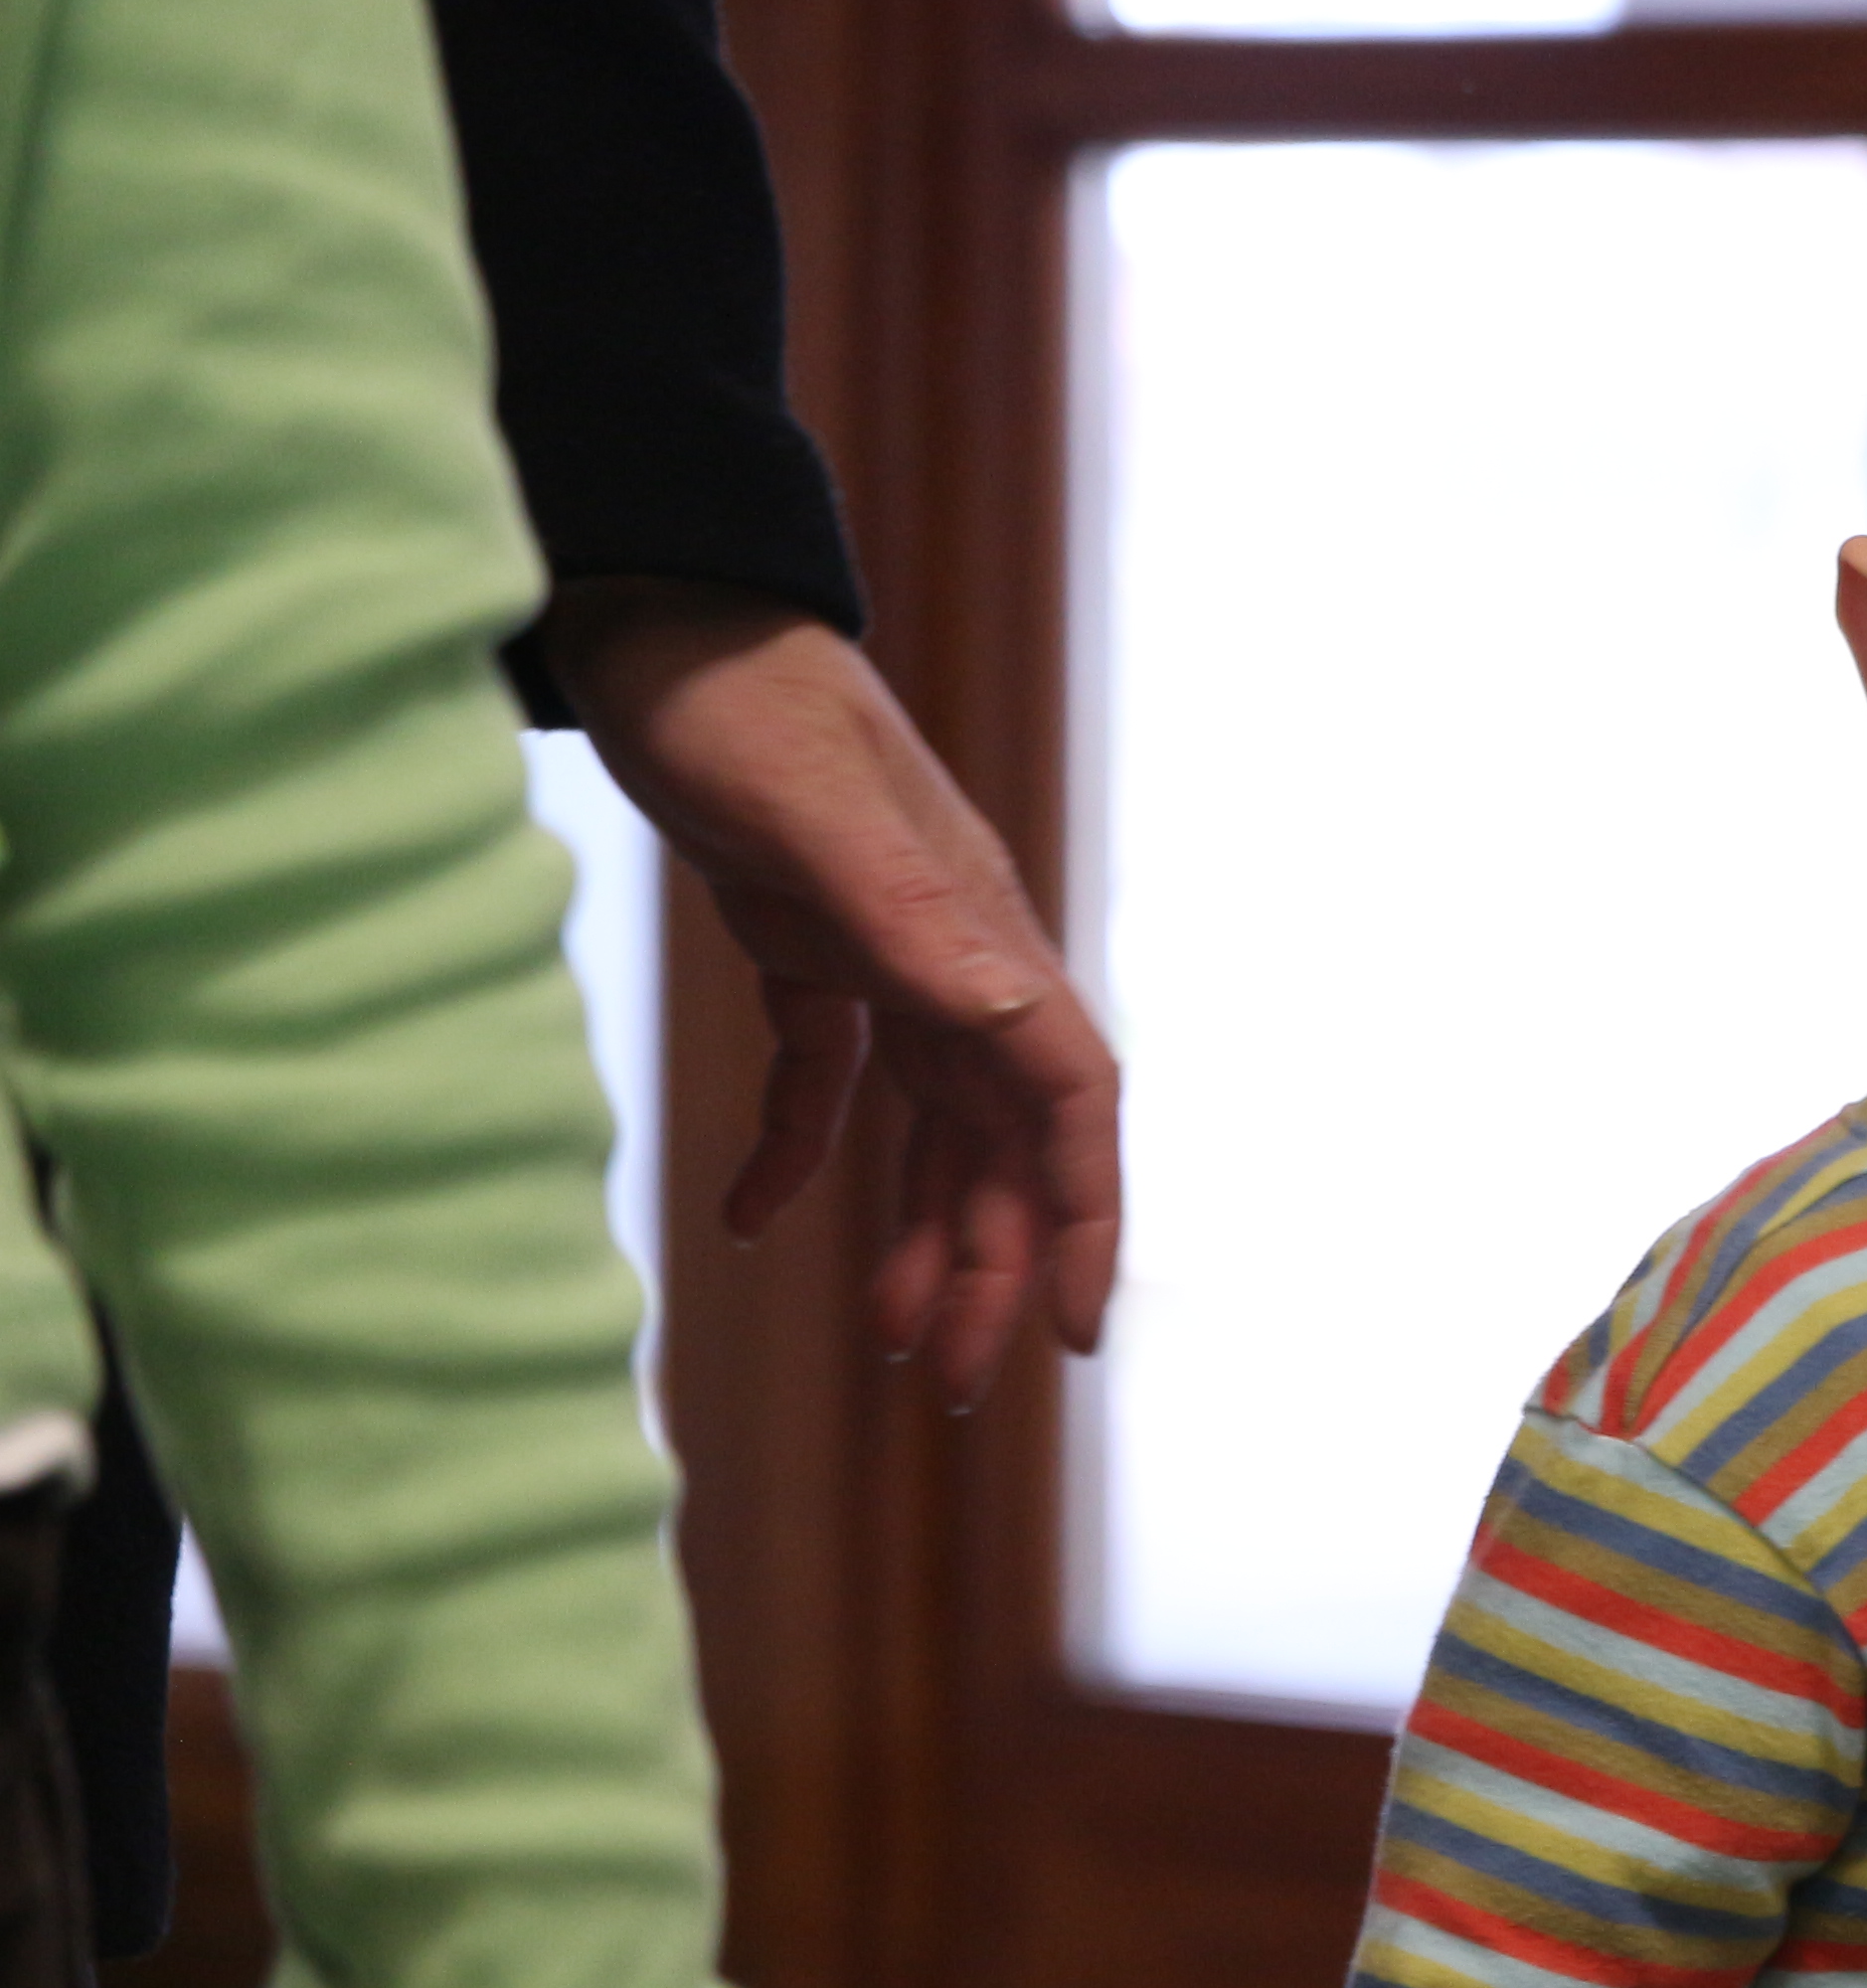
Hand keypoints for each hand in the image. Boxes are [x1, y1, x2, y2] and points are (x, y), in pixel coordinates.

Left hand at [539, 580, 1122, 1403]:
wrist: (661, 607)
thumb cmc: (736, 695)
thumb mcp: (817, 814)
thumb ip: (917, 919)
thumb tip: (1015, 1026)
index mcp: (978, 933)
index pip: (1070, 1097)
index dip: (1084, 1215)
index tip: (1074, 1329)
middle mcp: (956, 952)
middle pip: (1008, 1136)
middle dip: (1001, 1260)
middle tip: (956, 1379)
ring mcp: (889, 948)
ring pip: (936, 1124)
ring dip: (927, 1230)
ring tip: (894, 1338)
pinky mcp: (810, 941)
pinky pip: (830, 1077)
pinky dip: (802, 1154)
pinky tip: (761, 1220)